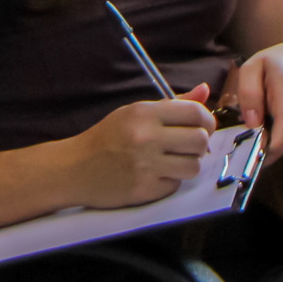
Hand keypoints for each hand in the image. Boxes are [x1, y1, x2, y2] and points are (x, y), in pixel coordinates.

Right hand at [68, 86, 216, 209]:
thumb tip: (204, 91)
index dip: (206, 120)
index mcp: (144, 113)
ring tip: (172, 161)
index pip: (195, 113)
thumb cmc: (107, 138)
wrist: (75, 169)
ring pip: (193, 166)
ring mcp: (146, 165)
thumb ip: (172, 104)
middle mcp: (146, 137)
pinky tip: (155, 175)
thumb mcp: (134, 113)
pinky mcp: (145, 190)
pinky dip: (170, 181)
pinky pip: (176, 185)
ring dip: (188, 164)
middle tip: (187, 146)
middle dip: (199, 144)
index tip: (203, 126)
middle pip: (200, 140)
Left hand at [231, 42, 282, 155]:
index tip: (258, 159)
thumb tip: (252, 123)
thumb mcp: (252, 67)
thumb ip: (249, 93)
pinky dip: (281, 139)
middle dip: (264, 147)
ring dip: (272, 141)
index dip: (274, 143)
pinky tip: (274, 124)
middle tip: (245, 145)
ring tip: (262, 124)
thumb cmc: (274, 64)